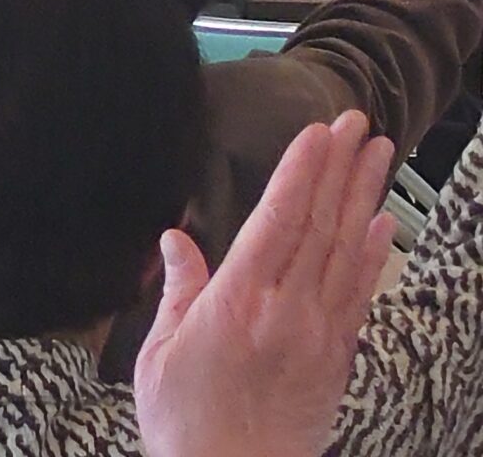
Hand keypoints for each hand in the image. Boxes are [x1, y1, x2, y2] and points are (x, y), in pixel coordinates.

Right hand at [133, 111, 395, 456]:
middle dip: (341, 169)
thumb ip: (179, 290)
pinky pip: (359, 293)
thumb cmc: (187, 421)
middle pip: (323, 225)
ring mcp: (319, 335)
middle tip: (359, 123)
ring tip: (379, 155)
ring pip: (347, 251)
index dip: (301, 172)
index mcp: (239, 304)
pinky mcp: (337, 357)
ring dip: (364, 197)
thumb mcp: (161, 351)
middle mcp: (288, 313)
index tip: (318, 132)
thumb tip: (177, 240)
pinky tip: (382, 222)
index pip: (278, 221)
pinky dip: (372, 253)